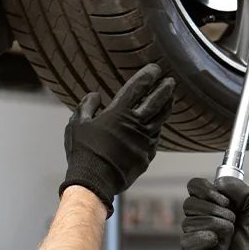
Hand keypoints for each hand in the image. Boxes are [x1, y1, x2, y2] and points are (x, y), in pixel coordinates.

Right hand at [60, 64, 174, 215]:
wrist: (94, 181)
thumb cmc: (83, 151)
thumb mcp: (77, 124)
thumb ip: (86, 106)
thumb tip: (95, 95)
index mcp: (119, 113)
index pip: (138, 88)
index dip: (148, 76)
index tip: (155, 68)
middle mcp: (136, 124)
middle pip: (157, 101)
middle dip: (165, 89)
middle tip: (171, 81)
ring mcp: (144, 141)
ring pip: (160, 120)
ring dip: (166, 107)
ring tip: (170, 99)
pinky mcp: (147, 156)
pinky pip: (155, 139)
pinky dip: (157, 129)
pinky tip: (157, 127)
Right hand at [181, 177, 248, 249]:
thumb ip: (240, 190)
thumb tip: (221, 182)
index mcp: (211, 202)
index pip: (194, 187)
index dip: (205, 189)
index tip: (224, 199)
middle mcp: (201, 216)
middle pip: (189, 204)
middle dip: (213, 209)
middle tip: (231, 217)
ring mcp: (198, 234)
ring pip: (188, 223)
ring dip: (212, 224)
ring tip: (229, 231)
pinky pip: (186, 243)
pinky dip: (201, 239)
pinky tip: (215, 240)